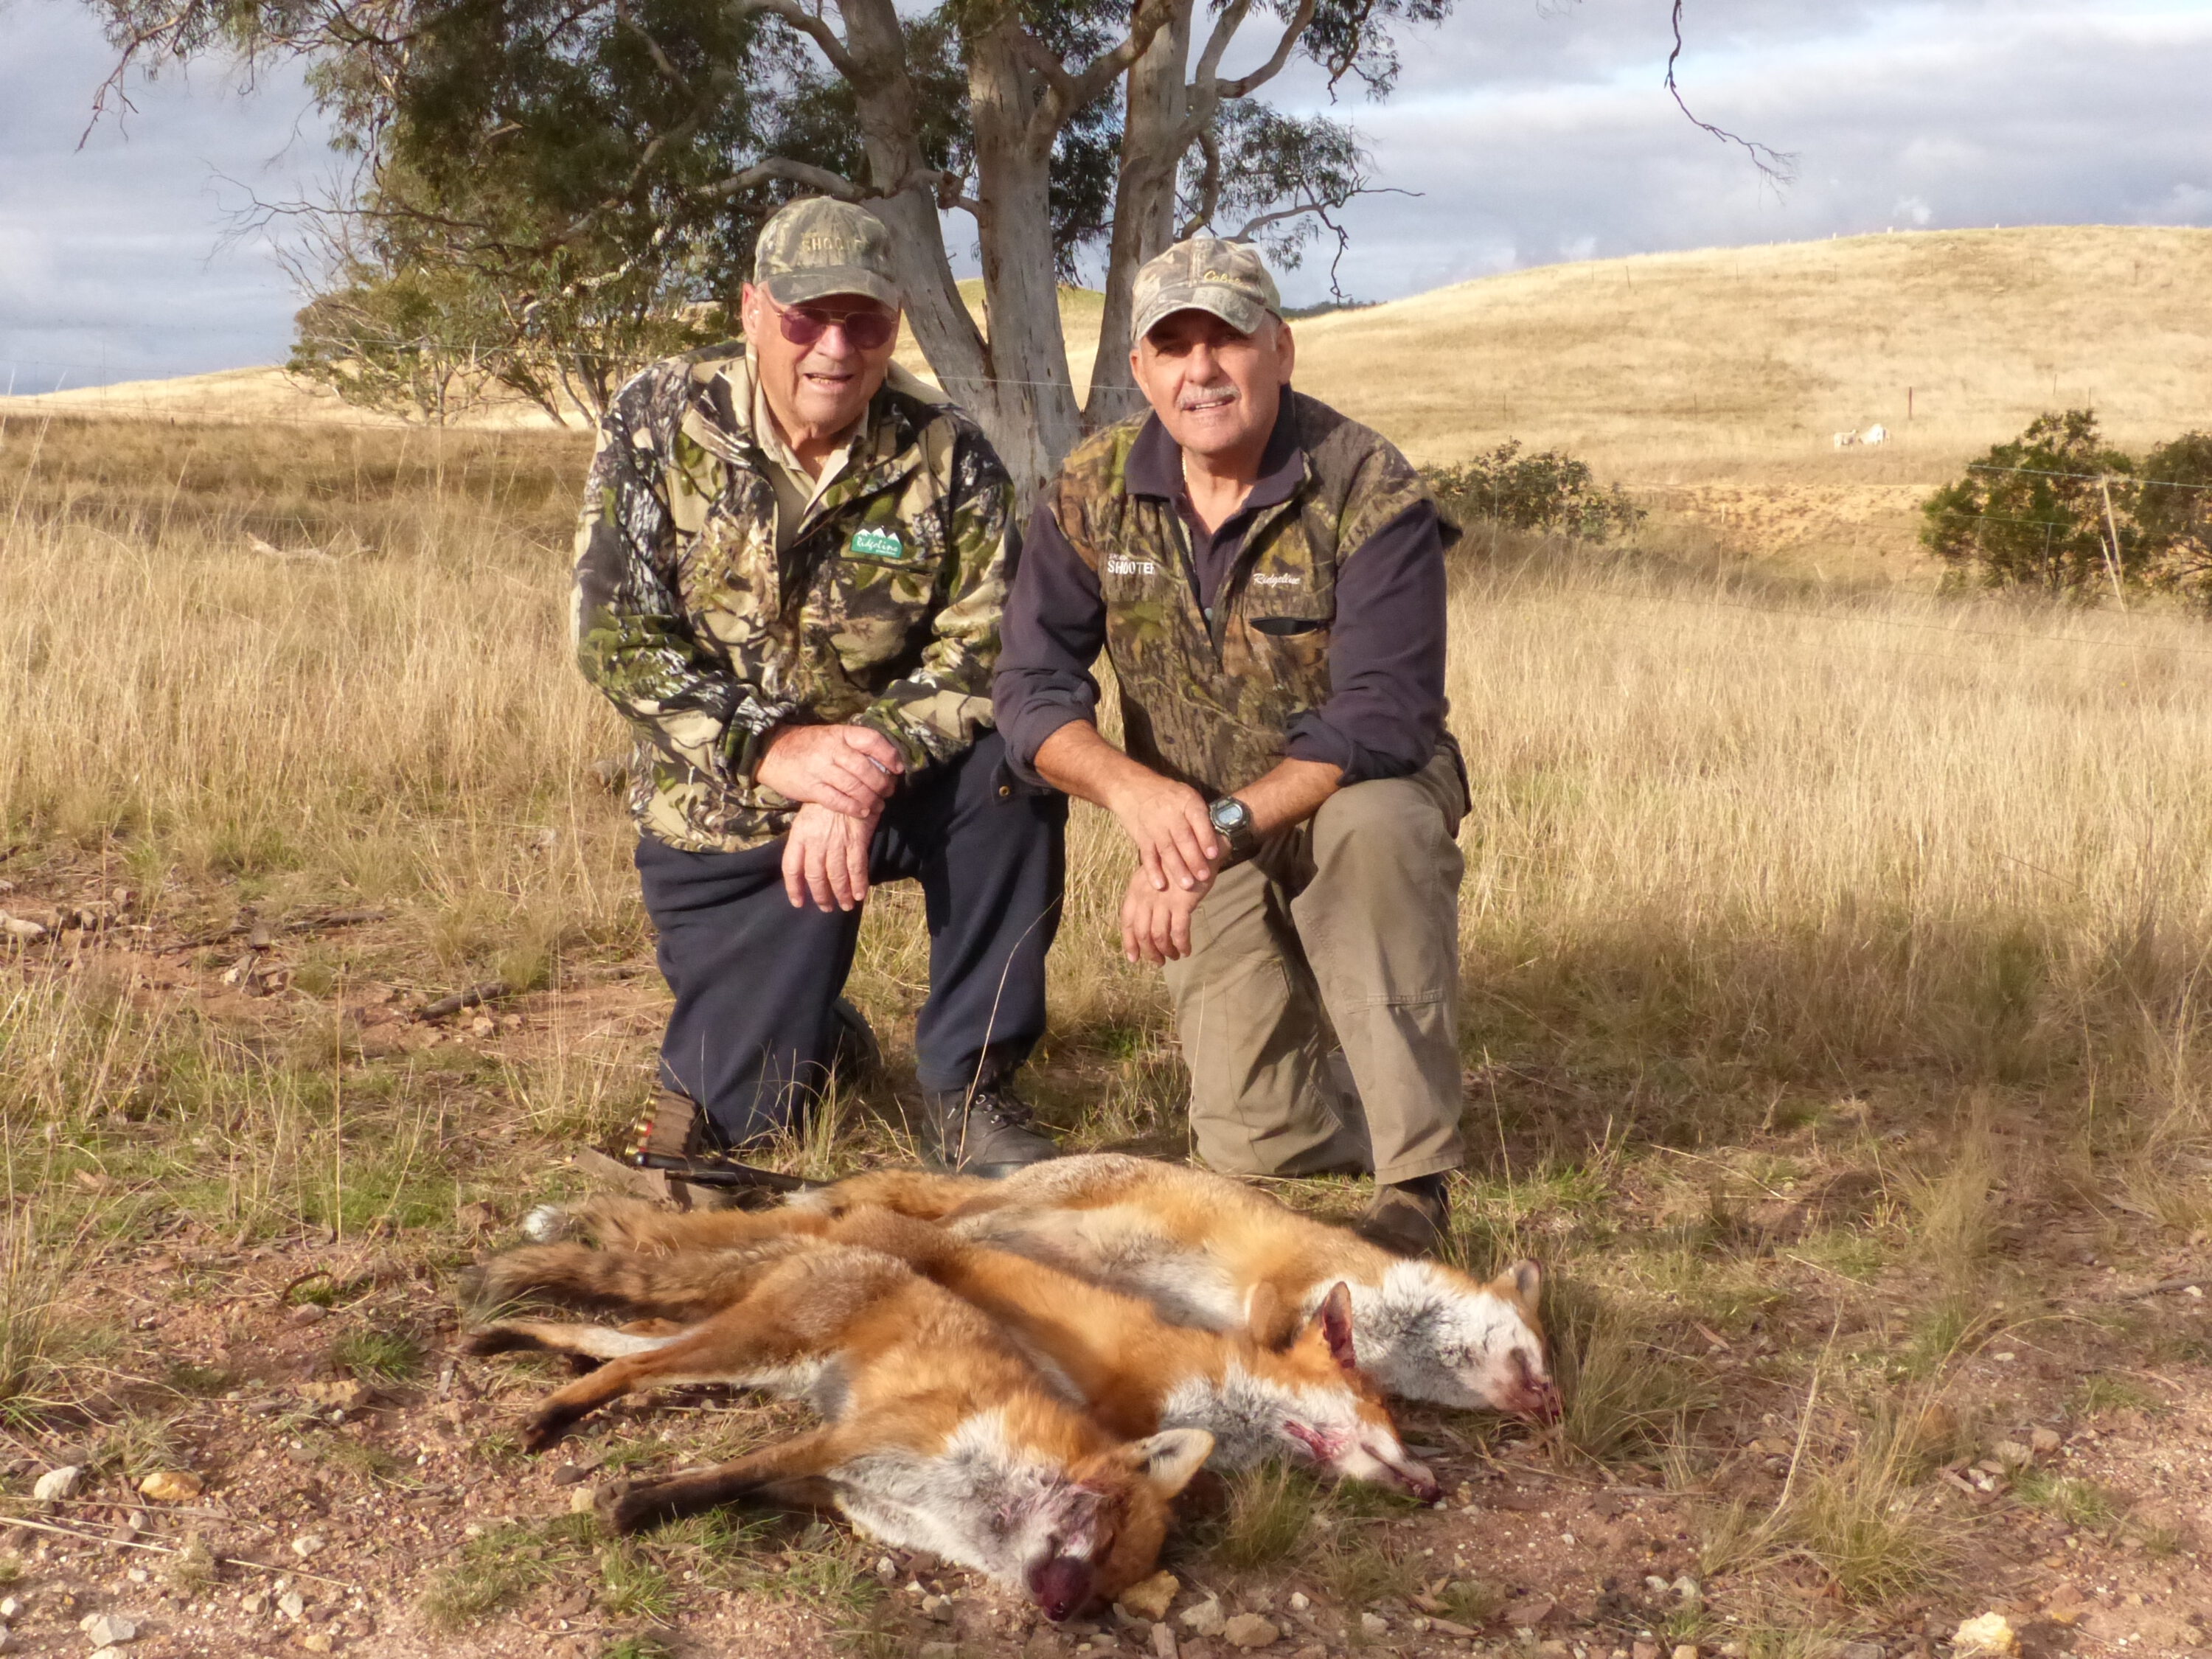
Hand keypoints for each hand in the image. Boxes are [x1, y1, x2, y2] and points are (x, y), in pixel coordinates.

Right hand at [755, 723, 903, 816]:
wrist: (771, 752)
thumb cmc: (807, 745)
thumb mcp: (830, 736)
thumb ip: (853, 746)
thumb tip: (883, 762)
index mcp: (839, 734)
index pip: (871, 740)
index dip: (889, 755)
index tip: (898, 768)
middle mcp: (831, 750)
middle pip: (866, 769)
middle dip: (882, 783)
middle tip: (889, 791)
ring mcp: (820, 769)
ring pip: (854, 787)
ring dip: (871, 799)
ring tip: (879, 805)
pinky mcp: (811, 788)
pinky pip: (838, 801)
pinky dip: (853, 808)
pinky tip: (862, 811)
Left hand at [782, 802, 877, 911]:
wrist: (849, 781)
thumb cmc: (827, 799)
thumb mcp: (807, 816)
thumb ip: (805, 839)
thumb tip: (804, 862)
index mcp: (799, 834)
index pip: (791, 867)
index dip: (794, 888)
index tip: (798, 902)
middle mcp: (815, 841)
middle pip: (815, 876)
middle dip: (821, 895)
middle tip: (826, 907)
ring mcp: (836, 841)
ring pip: (836, 875)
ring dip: (841, 894)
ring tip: (844, 905)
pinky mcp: (856, 840)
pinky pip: (856, 867)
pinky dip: (858, 884)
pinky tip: (859, 895)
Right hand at [1104, 772, 1218, 893]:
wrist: (1133, 788)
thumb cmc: (1168, 795)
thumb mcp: (1187, 796)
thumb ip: (1200, 817)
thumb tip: (1221, 840)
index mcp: (1186, 801)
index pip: (1198, 819)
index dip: (1206, 837)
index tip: (1213, 855)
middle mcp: (1170, 813)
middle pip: (1183, 837)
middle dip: (1193, 858)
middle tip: (1203, 876)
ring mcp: (1154, 825)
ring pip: (1167, 849)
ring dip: (1177, 868)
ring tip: (1187, 884)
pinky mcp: (1142, 836)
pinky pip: (1148, 855)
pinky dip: (1153, 871)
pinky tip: (1160, 885)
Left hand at [1121, 864, 1211, 963]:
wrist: (1197, 848)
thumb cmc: (1177, 864)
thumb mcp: (1154, 876)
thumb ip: (1146, 896)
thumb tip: (1145, 922)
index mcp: (1136, 889)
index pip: (1127, 921)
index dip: (1129, 942)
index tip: (1134, 958)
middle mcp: (1145, 896)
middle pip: (1141, 933)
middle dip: (1149, 952)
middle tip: (1158, 962)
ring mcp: (1163, 900)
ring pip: (1158, 936)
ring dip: (1165, 951)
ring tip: (1174, 956)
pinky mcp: (1181, 903)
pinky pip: (1178, 933)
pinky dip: (1181, 945)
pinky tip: (1186, 949)